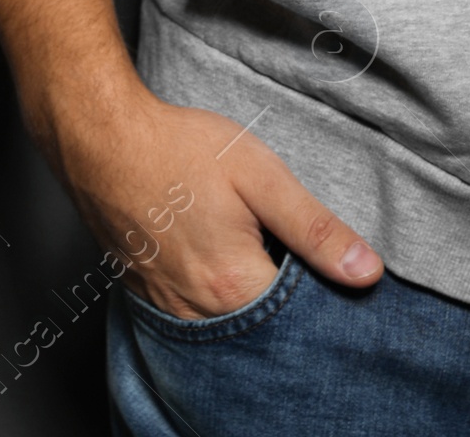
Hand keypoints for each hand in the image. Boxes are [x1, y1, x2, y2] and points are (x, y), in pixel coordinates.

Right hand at [49, 81, 382, 318]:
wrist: (102, 141)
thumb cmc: (181, 150)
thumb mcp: (261, 176)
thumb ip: (315, 229)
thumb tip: (367, 272)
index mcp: (234, 286)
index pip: (301, 318)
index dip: (323, 291)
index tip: (329, 263)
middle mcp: (198, 312)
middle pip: (263, 327)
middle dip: (288, 300)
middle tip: (289, 246)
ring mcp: (168, 307)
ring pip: (228, 324)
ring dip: (251, 297)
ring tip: (258, 247)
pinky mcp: (148, 295)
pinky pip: (195, 313)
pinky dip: (216, 294)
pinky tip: (221, 254)